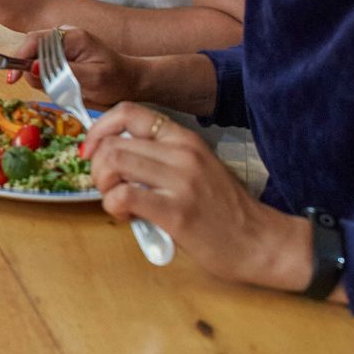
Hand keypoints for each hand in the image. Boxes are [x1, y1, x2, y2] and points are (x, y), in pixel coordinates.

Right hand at [4, 26, 142, 107]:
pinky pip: (42, 70)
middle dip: (33, 73)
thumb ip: (62, 73)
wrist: (130, 82)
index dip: (19, 58)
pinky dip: (46, 81)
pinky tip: (63, 87)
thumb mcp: (92, 79)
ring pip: (34, 63)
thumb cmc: (115, 79)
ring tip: (64, 89)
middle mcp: (62, 38)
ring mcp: (60, 47)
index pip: (34, 41)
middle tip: (48, 89)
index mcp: (71, 37)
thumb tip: (32, 68)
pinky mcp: (59, 58)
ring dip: (41, 79)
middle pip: (30, 52)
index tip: (13, 79)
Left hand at [82, 103, 312, 290]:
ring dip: (104, 186)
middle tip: (109, 188)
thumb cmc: (223, 210)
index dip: (99, 130)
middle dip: (98, 168)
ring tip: (119, 202)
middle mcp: (182, 153)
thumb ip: (159, 157)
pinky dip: (113, 207)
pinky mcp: (176, 211)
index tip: (93, 152)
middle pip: (112, 143)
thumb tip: (112, 156)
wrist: (261, 242)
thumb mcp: (196, 168)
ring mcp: (180, 181)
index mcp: (185, 139)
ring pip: (113, 163)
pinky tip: (128, 217)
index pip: (128, 112)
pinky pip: (122, 197)